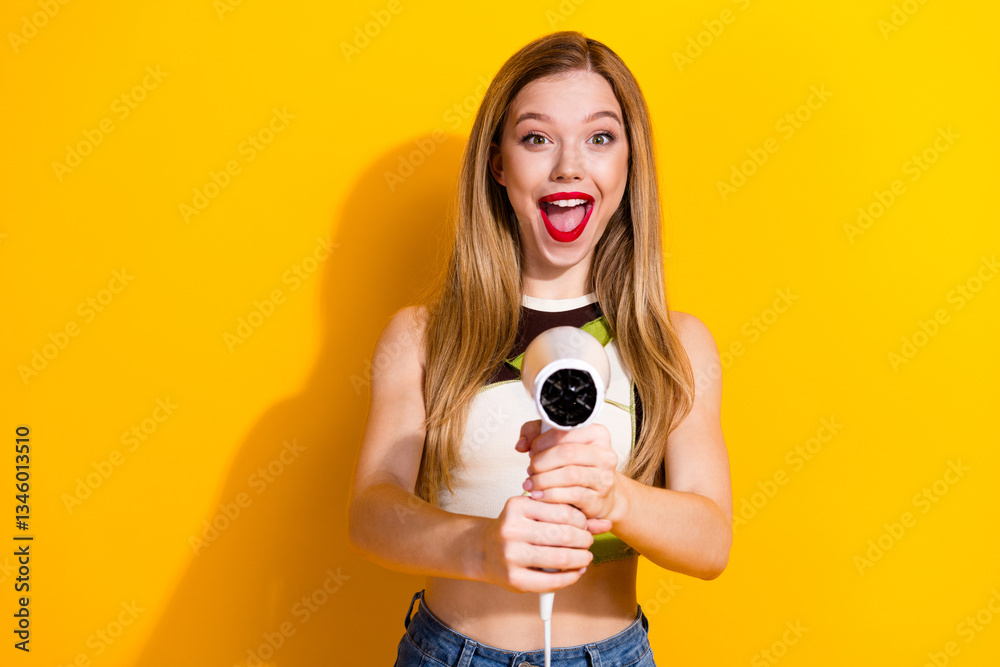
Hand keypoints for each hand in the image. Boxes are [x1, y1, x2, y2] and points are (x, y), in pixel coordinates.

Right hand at [478, 495, 597, 593]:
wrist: (483, 551)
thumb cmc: (516, 529)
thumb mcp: (537, 514)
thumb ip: (569, 516)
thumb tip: (607, 523)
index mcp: (517, 506)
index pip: (563, 511)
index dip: (581, 520)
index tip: (584, 526)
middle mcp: (511, 528)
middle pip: (563, 535)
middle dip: (584, 540)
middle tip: (588, 542)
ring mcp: (511, 555)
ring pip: (560, 559)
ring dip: (581, 559)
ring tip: (585, 557)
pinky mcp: (514, 578)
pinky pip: (552, 581)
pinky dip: (571, 578)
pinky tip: (576, 572)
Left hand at [515, 419, 621, 523]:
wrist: (599, 496)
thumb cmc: (577, 466)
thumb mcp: (557, 443)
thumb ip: (535, 434)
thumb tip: (522, 444)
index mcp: (597, 434)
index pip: (566, 431)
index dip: (543, 440)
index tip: (532, 450)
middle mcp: (605, 455)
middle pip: (568, 453)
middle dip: (542, 461)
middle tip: (531, 468)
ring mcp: (604, 478)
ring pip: (570, 475)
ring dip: (543, 480)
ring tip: (530, 483)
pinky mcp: (598, 500)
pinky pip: (572, 495)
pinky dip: (550, 495)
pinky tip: (539, 495)